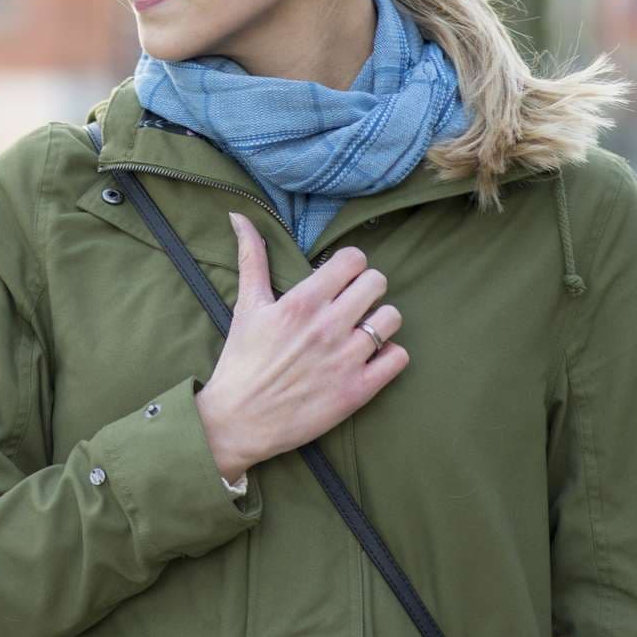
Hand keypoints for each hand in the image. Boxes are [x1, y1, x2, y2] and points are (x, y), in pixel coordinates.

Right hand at [194, 213, 408, 482]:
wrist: (238, 421)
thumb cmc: (241, 361)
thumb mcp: (246, 306)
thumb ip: (251, 258)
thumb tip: (239, 215)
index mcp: (302, 302)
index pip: (353, 260)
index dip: (350, 264)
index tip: (339, 277)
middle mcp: (328, 327)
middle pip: (377, 283)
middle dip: (367, 287)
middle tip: (353, 302)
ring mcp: (346, 360)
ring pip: (391, 318)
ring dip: (380, 320)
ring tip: (362, 329)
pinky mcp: (358, 391)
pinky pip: (398, 358)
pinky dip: (389, 355)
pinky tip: (370, 357)